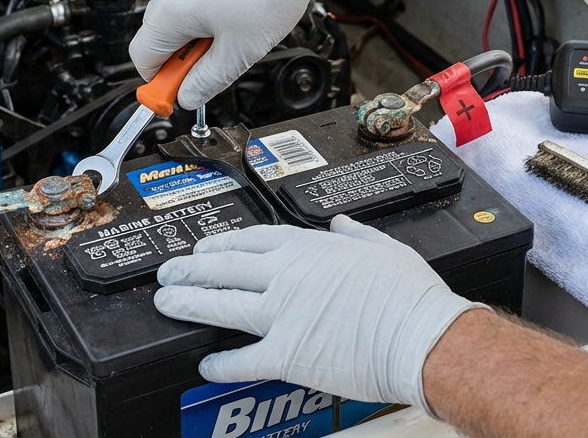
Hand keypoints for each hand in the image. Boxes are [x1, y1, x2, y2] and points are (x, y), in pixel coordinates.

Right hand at [128, 0, 347, 108]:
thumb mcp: (242, 51)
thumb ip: (208, 81)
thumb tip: (187, 97)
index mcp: (170, 10)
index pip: (141, 58)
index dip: (160, 78)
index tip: (175, 87)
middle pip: (158, 29)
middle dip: (185, 45)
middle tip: (222, 47)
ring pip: (174, 0)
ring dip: (195, 14)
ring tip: (234, 10)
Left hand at [153, 215, 483, 414]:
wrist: (421, 336)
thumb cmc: (409, 294)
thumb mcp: (383, 246)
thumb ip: (354, 234)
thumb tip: (340, 224)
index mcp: (309, 247)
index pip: (251, 239)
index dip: (221, 243)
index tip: (204, 247)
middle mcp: (287, 276)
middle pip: (224, 268)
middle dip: (190, 269)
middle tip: (169, 272)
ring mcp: (282, 314)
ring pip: (221, 306)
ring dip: (188, 304)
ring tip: (167, 304)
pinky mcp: (286, 354)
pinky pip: (242, 359)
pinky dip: (220, 363)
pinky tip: (206, 363)